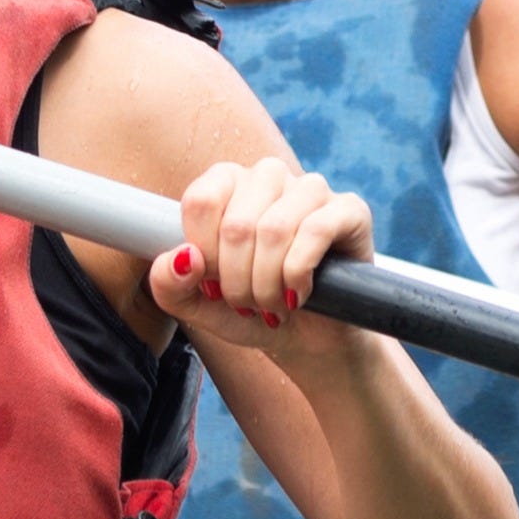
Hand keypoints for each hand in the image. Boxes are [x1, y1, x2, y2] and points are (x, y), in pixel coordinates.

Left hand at [151, 157, 368, 356]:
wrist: (308, 341)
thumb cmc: (252, 311)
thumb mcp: (199, 307)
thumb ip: (169, 285)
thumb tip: (180, 257)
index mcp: (227, 183)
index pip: (201, 201)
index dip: (205, 257)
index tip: (214, 287)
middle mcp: (268, 177)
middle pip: (237, 225)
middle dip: (237, 282)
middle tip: (248, 305)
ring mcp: (311, 189)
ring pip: (275, 230)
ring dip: (268, 284)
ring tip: (272, 306)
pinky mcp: (349, 211)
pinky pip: (316, 231)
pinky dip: (298, 275)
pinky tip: (299, 295)